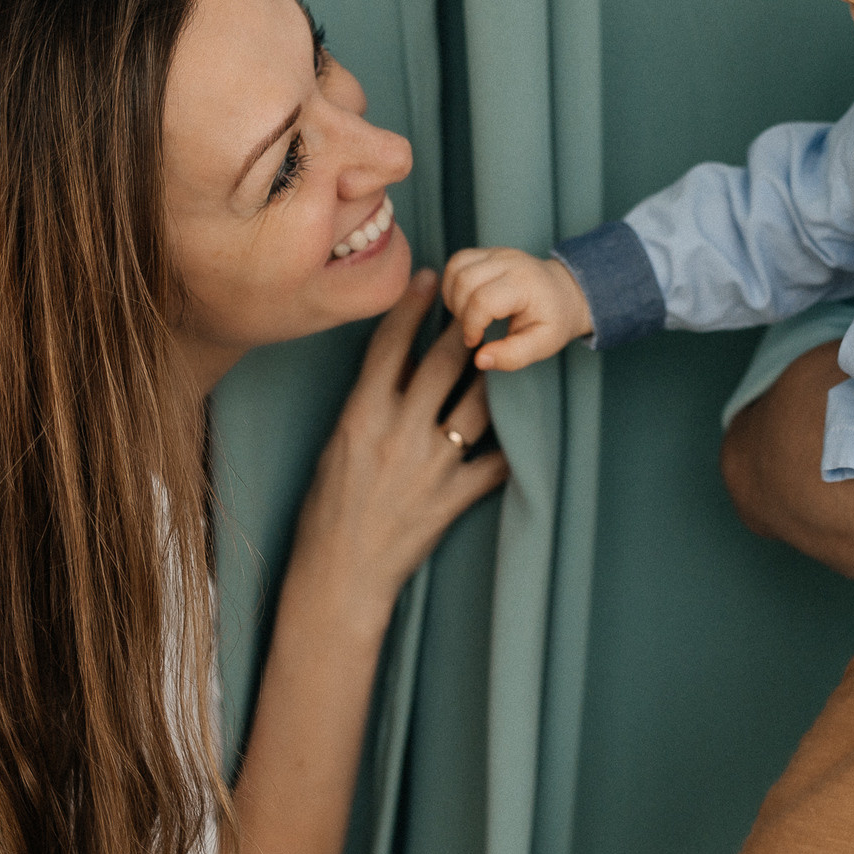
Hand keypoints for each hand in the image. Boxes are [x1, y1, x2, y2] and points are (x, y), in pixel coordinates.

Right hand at [292, 268, 509, 613]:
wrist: (338, 574)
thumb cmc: (327, 511)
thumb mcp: (337, 447)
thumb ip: (368, 405)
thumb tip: (399, 363)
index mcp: (360, 416)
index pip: (390, 347)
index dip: (412, 307)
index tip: (431, 279)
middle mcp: (398, 433)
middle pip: (443, 364)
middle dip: (466, 326)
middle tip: (483, 300)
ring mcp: (430, 466)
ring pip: (477, 404)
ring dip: (495, 376)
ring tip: (508, 352)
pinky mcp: (452, 499)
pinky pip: (495, 463)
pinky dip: (511, 447)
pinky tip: (527, 430)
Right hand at [441, 247, 593, 370]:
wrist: (565, 293)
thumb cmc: (554, 320)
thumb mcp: (542, 345)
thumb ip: (512, 356)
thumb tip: (479, 359)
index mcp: (524, 283)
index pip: (482, 300)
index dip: (471, 326)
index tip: (476, 342)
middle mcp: (509, 261)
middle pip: (464, 282)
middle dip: (461, 313)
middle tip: (474, 330)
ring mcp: (497, 253)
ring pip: (456, 269)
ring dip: (453, 298)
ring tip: (469, 316)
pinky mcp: (488, 253)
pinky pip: (457, 262)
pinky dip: (452, 284)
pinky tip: (466, 302)